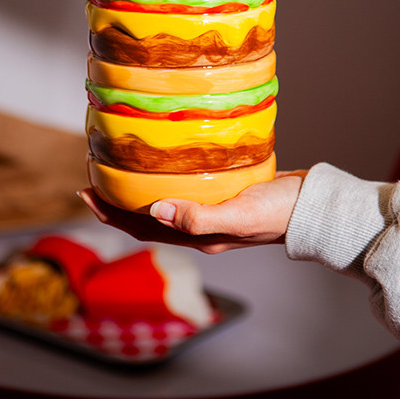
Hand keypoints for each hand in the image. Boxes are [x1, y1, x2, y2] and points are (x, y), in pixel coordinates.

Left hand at [78, 171, 307, 253]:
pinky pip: (186, 189)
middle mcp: (201, 229)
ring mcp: (213, 212)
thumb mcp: (239, 214)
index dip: (110, 215)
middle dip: (117, 202)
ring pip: (165, 203)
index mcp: (199, 238)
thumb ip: (198, 218)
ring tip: (120, 168)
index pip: (143, 230)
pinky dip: (167, 178)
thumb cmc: (281, 212)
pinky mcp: (225, 194)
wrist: (315, 206)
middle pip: (148, 218)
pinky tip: (166, 160)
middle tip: (92, 178)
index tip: (84, 194)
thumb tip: (155, 211)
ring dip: (139, 190)